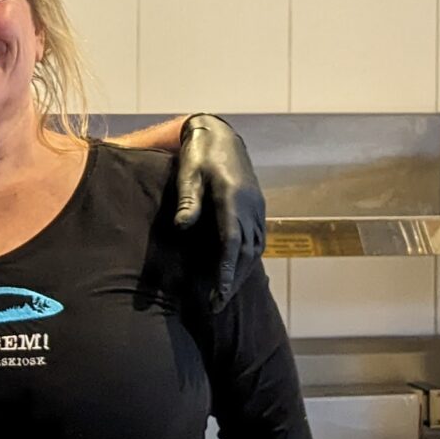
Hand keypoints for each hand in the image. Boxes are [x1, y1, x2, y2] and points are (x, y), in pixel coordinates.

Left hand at [171, 114, 265, 309]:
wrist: (220, 134)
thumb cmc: (198, 153)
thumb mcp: (188, 173)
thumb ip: (188, 200)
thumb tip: (182, 227)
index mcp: (232, 197)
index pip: (232, 241)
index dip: (227, 270)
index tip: (219, 293)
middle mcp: (250, 205)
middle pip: (246, 252)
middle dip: (233, 280)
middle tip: (216, 305)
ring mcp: (257, 207)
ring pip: (255, 249)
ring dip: (241, 273)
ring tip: (223, 295)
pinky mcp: (257, 208)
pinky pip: (257, 239)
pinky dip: (247, 259)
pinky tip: (235, 271)